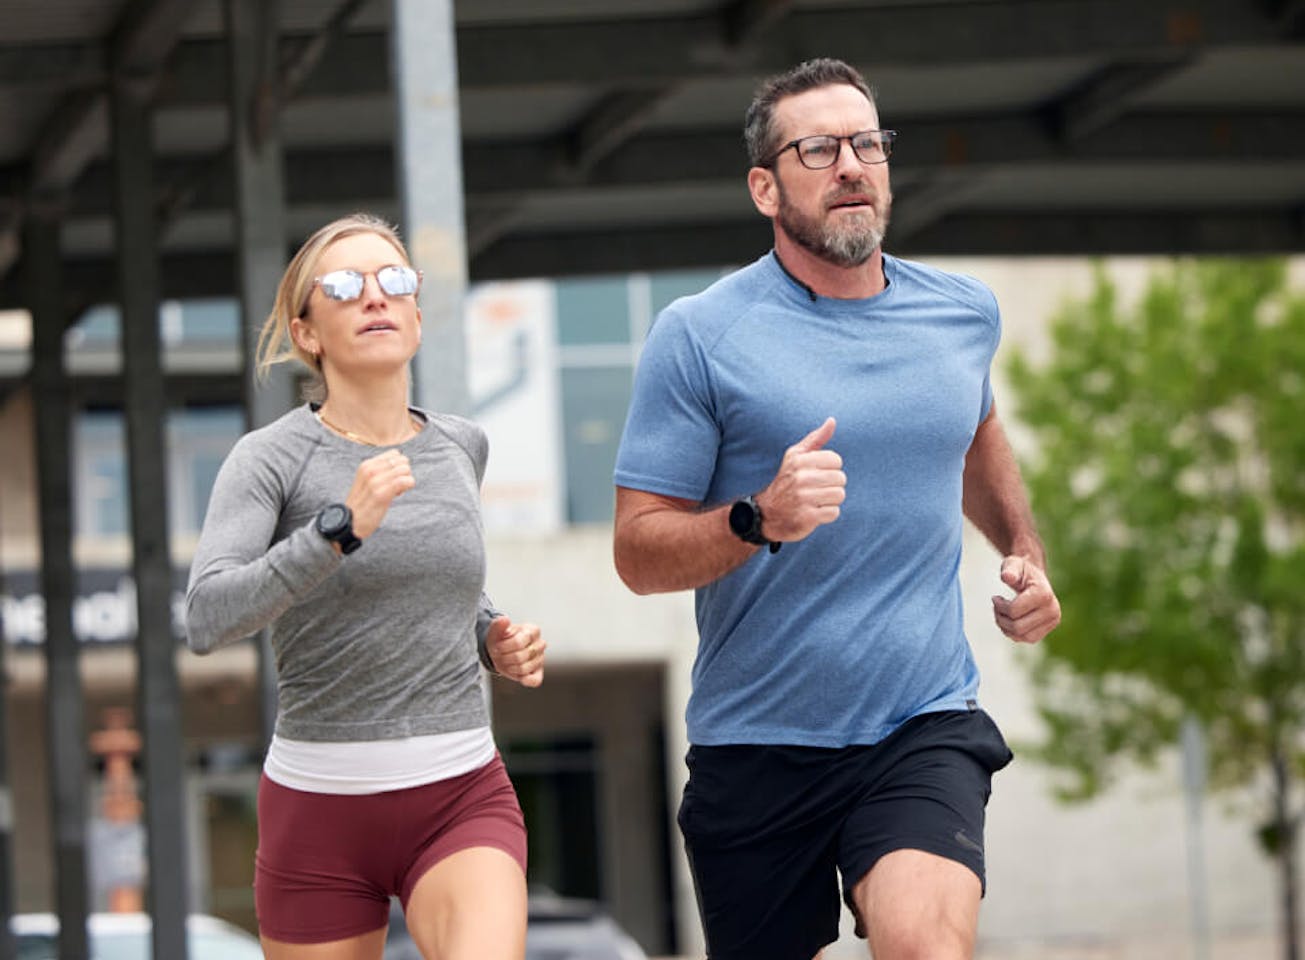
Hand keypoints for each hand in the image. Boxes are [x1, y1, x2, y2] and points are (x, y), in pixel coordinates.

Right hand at [345, 449, 415, 539]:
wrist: (349, 523)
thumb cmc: (362, 503)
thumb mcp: (367, 480)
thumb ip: (380, 470)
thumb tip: (402, 462)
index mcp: (366, 465)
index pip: (395, 454)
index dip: (398, 466)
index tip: (392, 478)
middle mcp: (370, 470)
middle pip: (403, 461)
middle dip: (404, 473)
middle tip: (395, 486)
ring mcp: (374, 482)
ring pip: (405, 470)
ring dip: (406, 481)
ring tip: (395, 491)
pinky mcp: (381, 494)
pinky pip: (405, 481)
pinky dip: (407, 487)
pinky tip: (397, 495)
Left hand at [485, 616, 544, 686]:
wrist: (500, 651)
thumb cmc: (501, 640)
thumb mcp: (496, 631)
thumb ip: (498, 625)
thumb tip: (504, 619)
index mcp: (533, 630)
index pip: (519, 642)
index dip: (504, 647)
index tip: (497, 646)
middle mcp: (540, 644)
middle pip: (521, 656)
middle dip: (505, 658)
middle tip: (500, 655)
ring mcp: (540, 659)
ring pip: (524, 668)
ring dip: (510, 667)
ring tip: (506, 662)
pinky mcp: (538, 672)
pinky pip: (535, 680)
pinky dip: (525, 680)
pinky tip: (517, 675)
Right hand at [756, 417, 845, 543]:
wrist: (766, 513)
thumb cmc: (787, 481)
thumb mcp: (796, 457)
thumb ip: (815, 439)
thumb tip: (832, 421)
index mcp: (799, 460)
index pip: (835, 460)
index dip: (830, 468)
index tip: (816, 475)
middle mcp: (800, 478)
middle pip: (840, 478)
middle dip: (832, 485)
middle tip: (816, 490)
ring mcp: (803, 498)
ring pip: (839, 495)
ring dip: (831, 500)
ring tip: (816, 500)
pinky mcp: (807, 517)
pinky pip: (834, 512)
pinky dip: (827, 514)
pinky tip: (814, 512)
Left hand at [991, 556, 1060, 643]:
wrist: (1035, 578)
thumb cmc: (1021, 570)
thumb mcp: (1013, 564)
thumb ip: (1009, 569)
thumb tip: (1007, 577)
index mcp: (1044, 594)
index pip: (1014, 611)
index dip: (999, 606)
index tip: (995, 597)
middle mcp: (1052, 610)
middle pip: (1018, 627)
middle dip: (1001, 618)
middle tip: (996, 607)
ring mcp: (1052, 621)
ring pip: (1021, 636)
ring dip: (1006, 627)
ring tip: (1001, 613)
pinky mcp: (1048, 629)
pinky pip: (1026, 639)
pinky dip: (1013, 633)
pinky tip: (1009, 620)